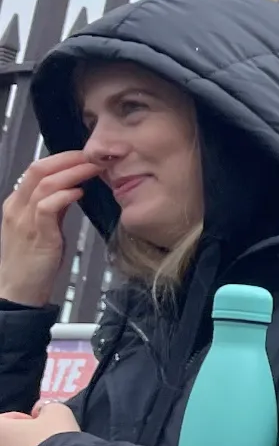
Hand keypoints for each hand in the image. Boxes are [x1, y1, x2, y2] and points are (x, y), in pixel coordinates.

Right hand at [0, 153, 100, 306]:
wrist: (18, 290)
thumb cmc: (34, 260)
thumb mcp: (43, 227)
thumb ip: (53, 208)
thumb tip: (72, 189)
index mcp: (17, 203)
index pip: (36, 169)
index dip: (62, 158)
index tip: (85, 155)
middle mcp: (17, 207)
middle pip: (38, 169)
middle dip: (68, 159)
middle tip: (93, 156)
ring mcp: (24, 220)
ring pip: (43, 184)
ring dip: (72, 173)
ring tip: (93, 170)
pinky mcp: (37, 235)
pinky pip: (47, 207)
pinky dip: (65, 196)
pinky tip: (80, 193)